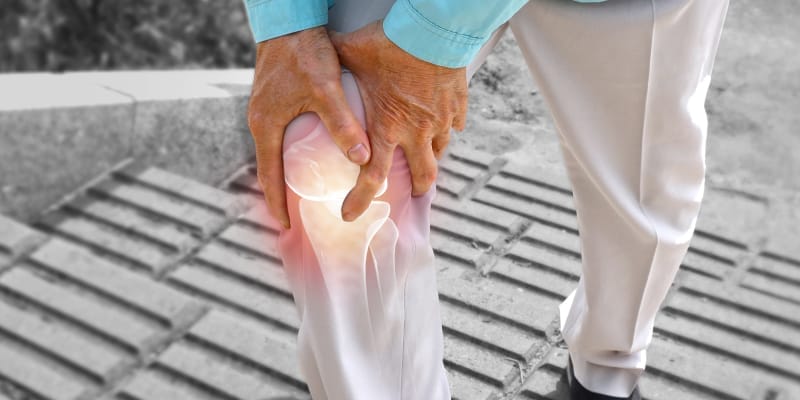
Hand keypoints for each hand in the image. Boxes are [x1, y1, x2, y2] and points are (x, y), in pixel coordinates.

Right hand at [248, 27, 370, 227]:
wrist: (289, 20)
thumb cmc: (303, 53)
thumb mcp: (325, 89)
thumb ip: (342, 124)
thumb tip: (361, 159)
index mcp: (265, 124)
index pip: (268, 175)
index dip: (277, 203)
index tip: (285, 227)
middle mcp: (261, 120)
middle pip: (270, 166)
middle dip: (283, 192)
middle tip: (298, 216)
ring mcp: (266, 109)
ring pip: (276, 150)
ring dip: (287, 172)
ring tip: (306, 193)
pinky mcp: (275, 98)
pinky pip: (282, 134)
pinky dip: (292, 151)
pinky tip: (310, 156)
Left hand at [330, 21, 467, 221]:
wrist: (432, 28)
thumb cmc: (389, 42)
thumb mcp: (351, 53)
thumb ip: (332, 60)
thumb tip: (311, 54)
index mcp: (387, 128)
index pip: (371, 178)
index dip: (360, 201)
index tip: (349, 214)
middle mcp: (416, 131)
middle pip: (421, 176)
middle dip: (415, 189)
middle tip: (409, 193)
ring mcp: (441, 119)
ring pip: (441, 151)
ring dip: (432, 157)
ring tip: (425, 155)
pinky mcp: (458, 104)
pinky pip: (457, 123)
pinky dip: (449, 126)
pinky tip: (443, 121)